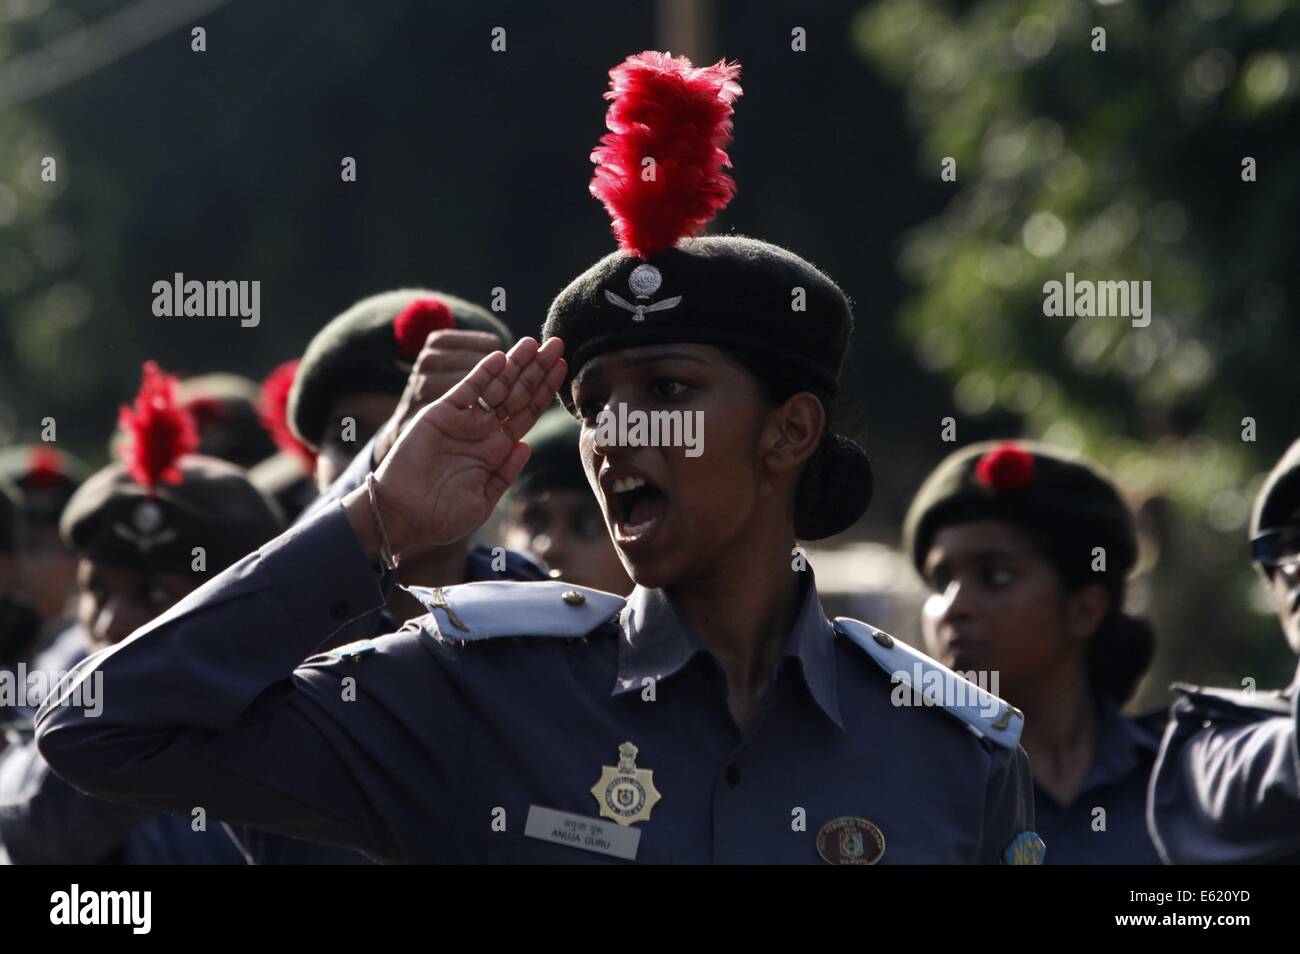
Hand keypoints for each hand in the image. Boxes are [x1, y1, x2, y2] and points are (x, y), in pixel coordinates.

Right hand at [351, 337, 566, 556]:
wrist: (401, 517)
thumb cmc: (441, 517)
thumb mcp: (483, 500)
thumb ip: (505, 472)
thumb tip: (526, 444)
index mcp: (496, 450)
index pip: (528, 413)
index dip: (545, 391)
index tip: (563, 369)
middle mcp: (483, 431)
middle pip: (517, 393)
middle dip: (537, 369)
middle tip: (558, 344)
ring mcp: (464, 420)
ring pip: (496, 386)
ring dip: (515, 364)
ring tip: (535, 343)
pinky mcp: (441, 413)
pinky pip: (467, 390)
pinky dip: (483, 373)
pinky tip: (500, 357)